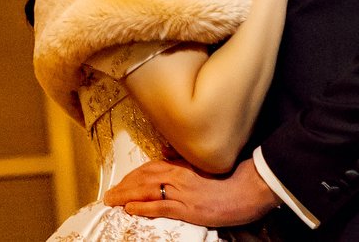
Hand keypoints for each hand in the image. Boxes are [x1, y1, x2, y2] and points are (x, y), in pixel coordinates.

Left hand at [103, 158, 279, 226]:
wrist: (249, 188)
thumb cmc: (230, 177)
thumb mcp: (203, 164)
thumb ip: (182, 157)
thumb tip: (163, 150)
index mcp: (181, 165)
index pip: (149, 168)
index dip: (132, 176)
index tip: (121, 183)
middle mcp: (178, 176)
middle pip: (143, 178)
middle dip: (124, 186)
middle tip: (109, 194)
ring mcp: (182, 192)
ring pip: (147, 191)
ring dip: (126, 196)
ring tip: (111, 200)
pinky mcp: (189, 208)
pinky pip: (160, 206)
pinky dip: (143, 207)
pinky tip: (130, 208)